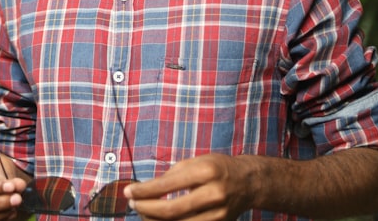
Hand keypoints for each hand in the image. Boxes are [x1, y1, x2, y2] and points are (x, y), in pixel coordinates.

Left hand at [124, 154, 254, 220]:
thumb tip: (145, 190)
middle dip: (146, 208)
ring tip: (143, 212)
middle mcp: (214, 194)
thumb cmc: (217, 168)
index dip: (144, 190)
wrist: (249, 182)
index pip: (167, 185)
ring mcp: (219, 214)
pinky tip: (159, 220)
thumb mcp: (195, 162)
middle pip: (172, 210)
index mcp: (205, 171)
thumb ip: (171, 176)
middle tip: (133, 204)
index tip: (128, 191)